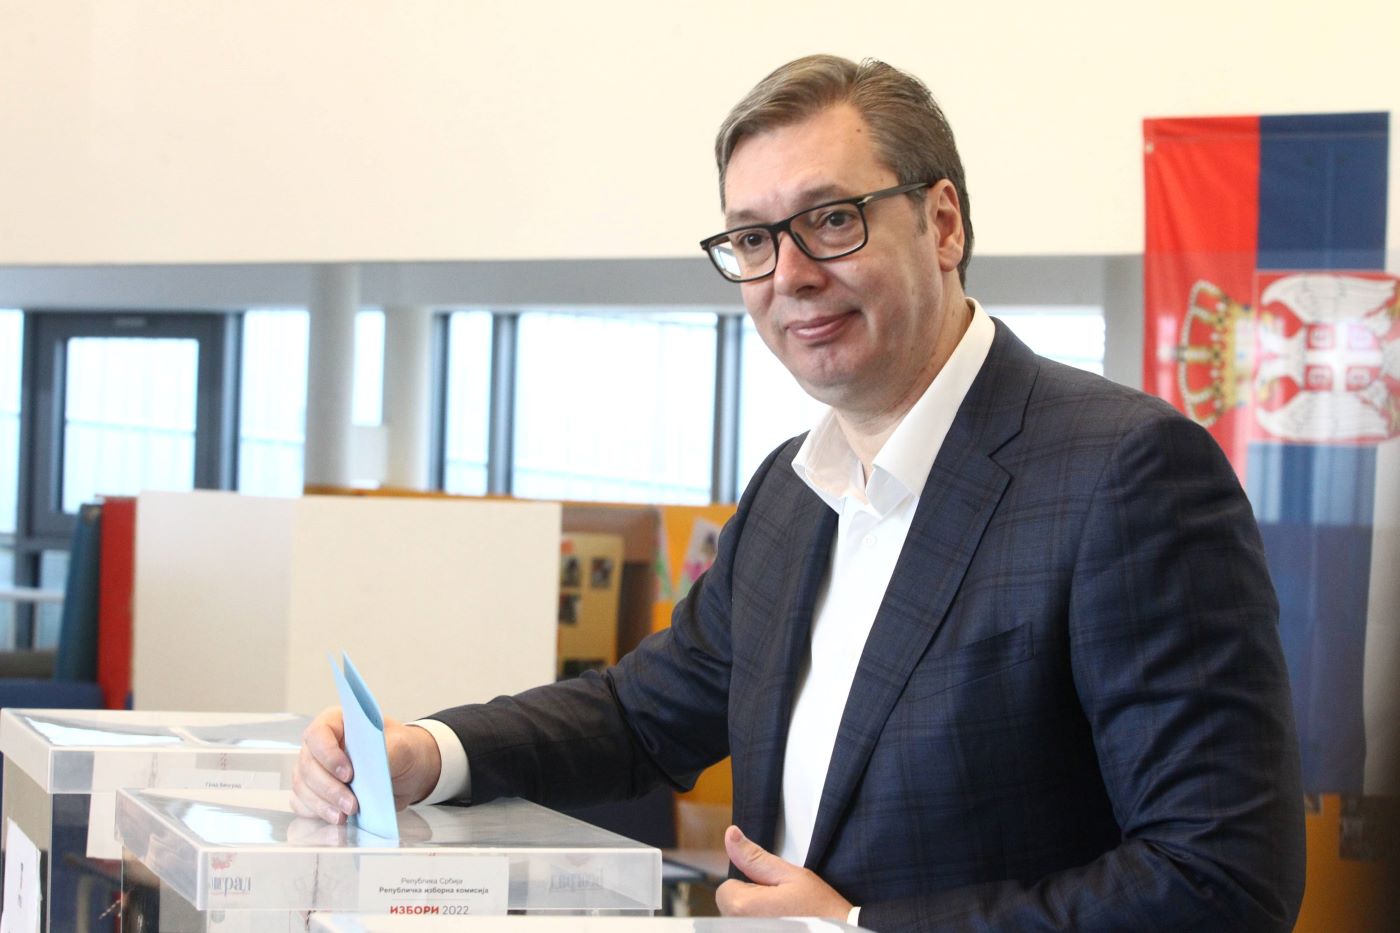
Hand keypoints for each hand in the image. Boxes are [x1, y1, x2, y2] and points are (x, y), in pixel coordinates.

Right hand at [290, 706, 442, 822]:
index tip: (348, 774)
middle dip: (329, 788)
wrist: (405, 771)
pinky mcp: (314, 791)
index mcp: (337, 722)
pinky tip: (336, 819)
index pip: (319, 734)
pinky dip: (316, 813)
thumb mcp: (402, 746)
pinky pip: (303, 803)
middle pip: (308, 765)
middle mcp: (319, 745)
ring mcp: (314, 769)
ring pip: (303, 787)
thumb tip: (368, 767)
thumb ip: (387, 752)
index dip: (328, 754)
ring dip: (322, 804)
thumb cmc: (400, 749)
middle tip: (352, 805)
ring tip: (345, 816)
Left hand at [715, 825, 852, 919]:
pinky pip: (750, 927)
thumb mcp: (790, 874)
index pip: (726, 888)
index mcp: (743, 906)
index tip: (771, 890)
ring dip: (756, 916)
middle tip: (780, 903)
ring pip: (739, 919)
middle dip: (751, 901)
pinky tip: (781, 925)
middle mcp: (740, 926)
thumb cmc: (820, 908)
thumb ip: (755, 857)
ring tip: (783, 917)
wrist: (842, 932)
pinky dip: (762, 925)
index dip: (750, 885)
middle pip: (731, 906)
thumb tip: (731, 834)